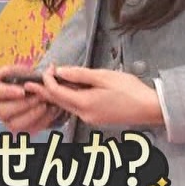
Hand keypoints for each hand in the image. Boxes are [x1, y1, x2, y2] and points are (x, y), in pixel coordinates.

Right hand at [0, 64, 62, 134]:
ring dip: (31, 114)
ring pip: (13, 124)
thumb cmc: (31, 80)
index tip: (23, 91)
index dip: (7, 92)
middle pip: (2, 111)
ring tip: (44, 105)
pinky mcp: (22, 130)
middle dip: (22, 105)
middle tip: (38, 98)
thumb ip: (9, 71)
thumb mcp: (22, 70)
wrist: (46, 92)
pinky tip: (50, 110)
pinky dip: (41, 121)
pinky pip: (28, 130)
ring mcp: (9, 121)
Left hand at [25, 65, 164, 128]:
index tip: (50, 67)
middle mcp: (84, 115)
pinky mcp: (96, 119)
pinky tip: (71, 88)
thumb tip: (60, 71)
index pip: (56, 92)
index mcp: (84, 104)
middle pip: (58, 101)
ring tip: (52, 79)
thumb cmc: (130, 90)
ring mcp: (90, 119)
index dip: (48, 79)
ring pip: (67, 105)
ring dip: (58, 93)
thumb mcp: (103, 76)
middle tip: (34, 79)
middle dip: (46, 89)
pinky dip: (70, 97)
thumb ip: (79, 75)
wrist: (150, 108)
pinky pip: (77, 107)